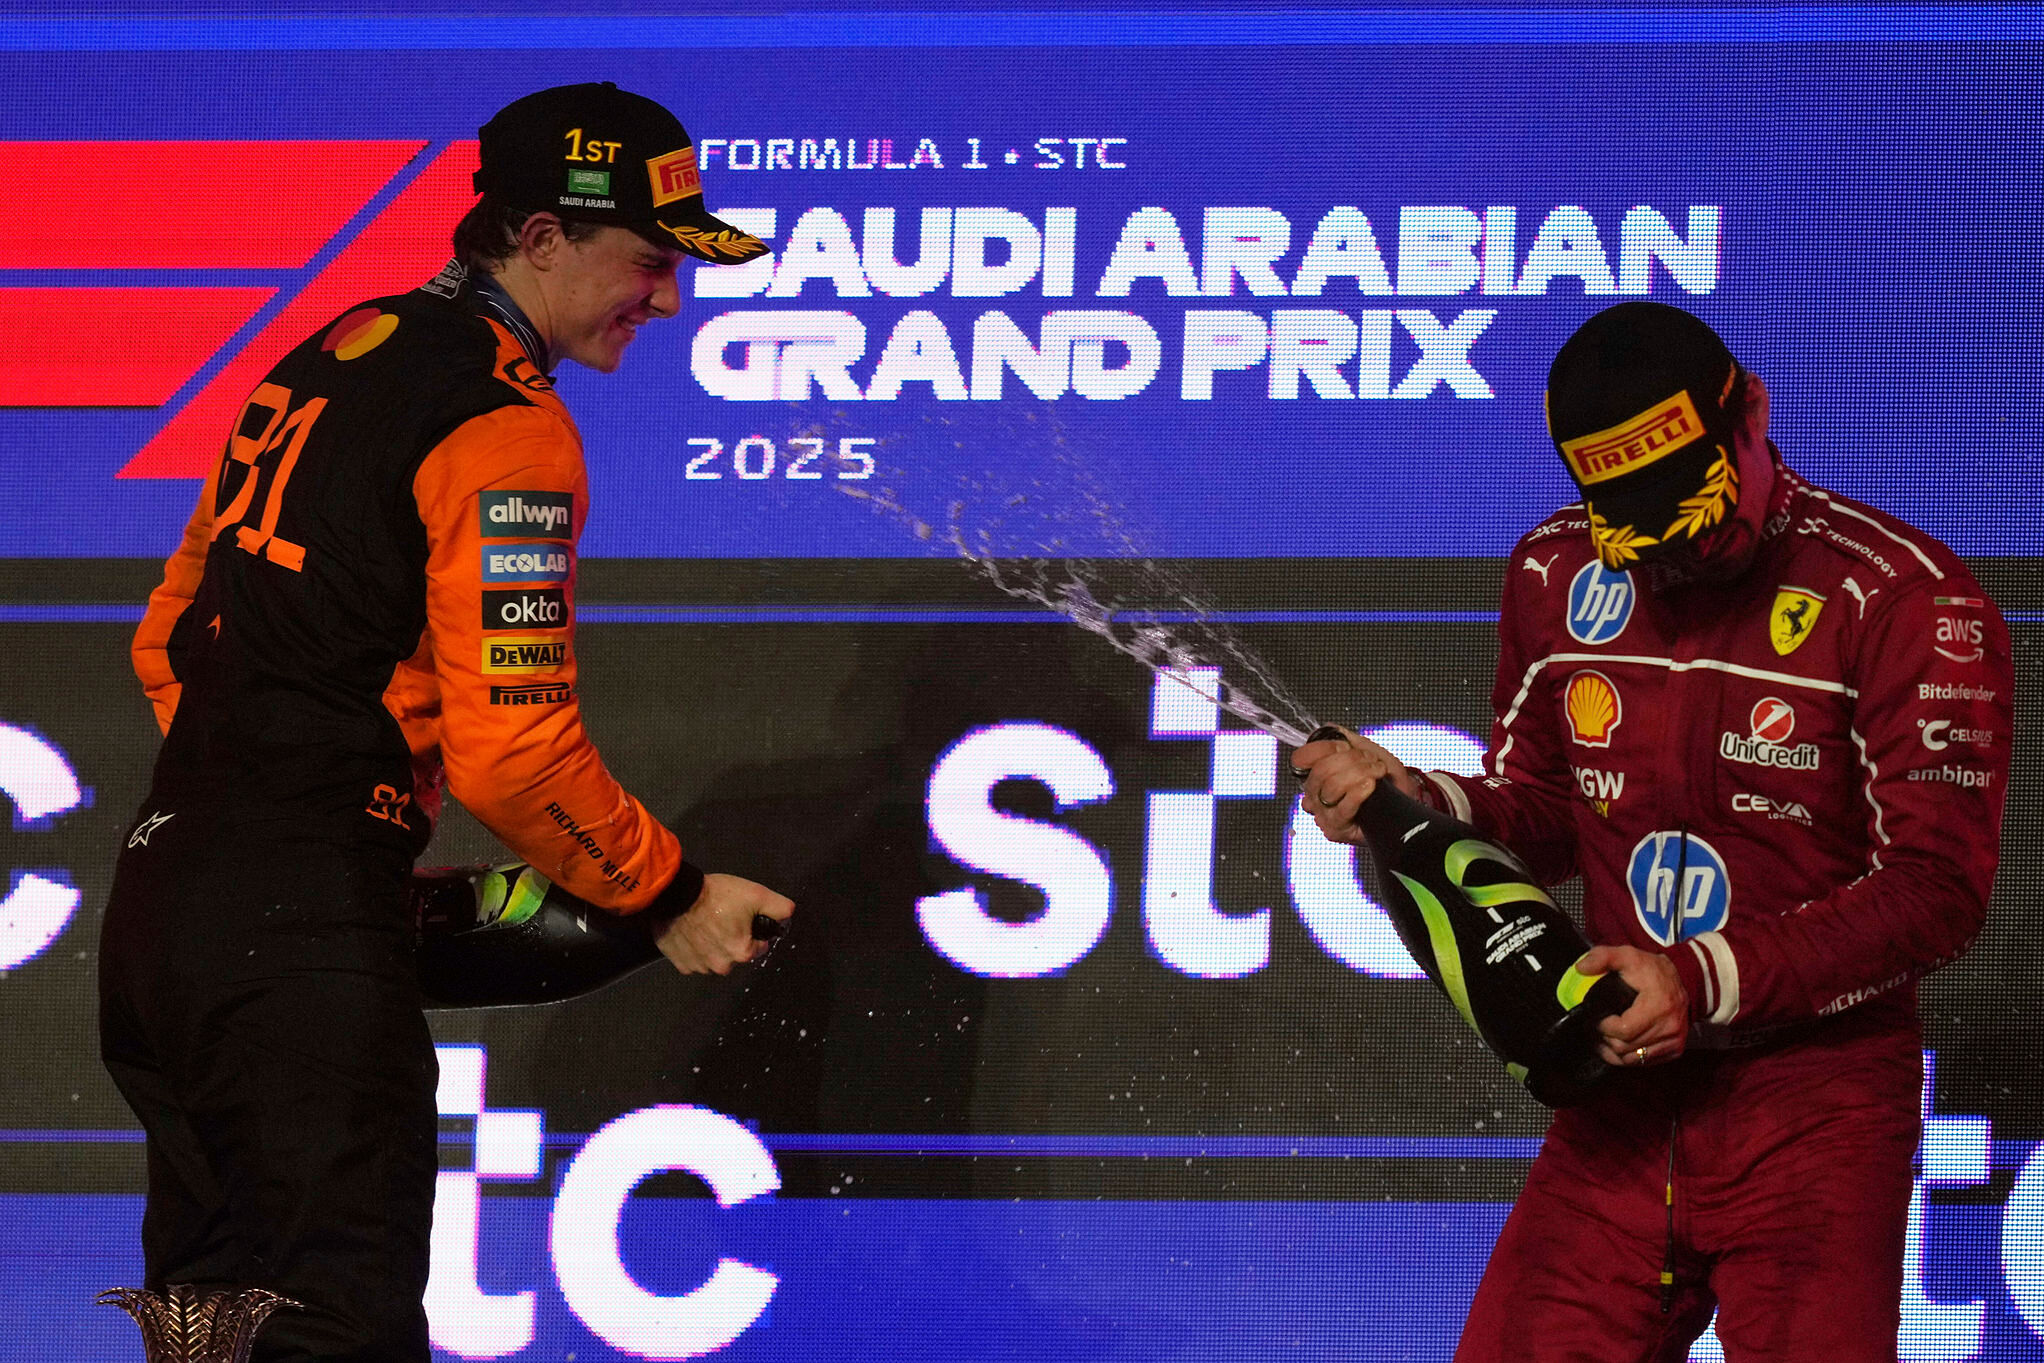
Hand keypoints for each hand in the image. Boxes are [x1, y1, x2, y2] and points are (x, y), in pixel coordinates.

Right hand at [652, 873, 792, 975]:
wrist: (674, 896)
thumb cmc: (716, 896)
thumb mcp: (755, 894)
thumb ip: (779, 907)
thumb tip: (788, 915)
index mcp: (742, 953)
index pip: (758, 946)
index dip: (752, 930)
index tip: (741, 917)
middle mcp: (721, 966)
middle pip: (735, 953)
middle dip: (732, 938)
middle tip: (722, 917)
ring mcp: (699, 967)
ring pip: (713, 957)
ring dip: (712, 945)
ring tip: (705, 923)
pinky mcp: (680, 963)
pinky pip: (693, 959)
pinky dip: (694, 948)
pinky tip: (691, 932)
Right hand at [1291, 726, 1422, 844]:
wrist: (1405, 802)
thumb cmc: (1386, 780)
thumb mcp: (1369, 752)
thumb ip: (1348, 739)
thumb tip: (1329, 728)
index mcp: (1317, 772)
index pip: (1302, 758)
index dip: (1324, 748)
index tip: (1346, 746)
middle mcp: (1314, 794)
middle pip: (1320, 771)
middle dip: (1350, 760)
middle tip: (1371, 761)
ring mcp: (1323, 813)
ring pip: (1332, 787)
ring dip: (1359, 774)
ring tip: (1377, 773)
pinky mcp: (1335, 829)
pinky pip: (1343, 807)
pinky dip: (1359, 793)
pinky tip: (1370, 786)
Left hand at [1577, 944, 1689, 1066]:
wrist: (1684, 980)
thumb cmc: (1652, 969)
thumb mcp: (1627, 956)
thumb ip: (1603, 957)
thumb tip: (1581, 968)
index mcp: (1659, 1006)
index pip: (1623, 1030)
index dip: (1604, 1026)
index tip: (1596, 1018)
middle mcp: (1670, 1027)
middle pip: (1626, 1047)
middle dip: (1605, 1039)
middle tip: (1595, 1028)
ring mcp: (1674, 1041)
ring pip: (1633, 1059)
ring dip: (1614, 1051)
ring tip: (1603, 1037)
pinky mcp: (1675, 1049)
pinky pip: (1645, 1062)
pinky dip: (1628, 1057)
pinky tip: (1618, 1045)